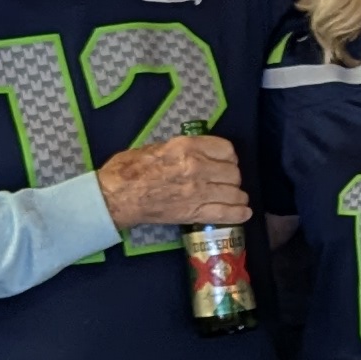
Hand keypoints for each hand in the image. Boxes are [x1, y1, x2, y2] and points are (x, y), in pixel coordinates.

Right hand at [96, 133, 250, 230]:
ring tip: (235, 197)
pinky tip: (244, 212)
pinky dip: (239, 213)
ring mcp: (197, 191)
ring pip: (234, 192)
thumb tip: (199, 151)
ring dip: (237, 195)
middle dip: (232, 177)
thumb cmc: (128, 168)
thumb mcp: (157, 146)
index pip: (226, 149)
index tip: (224, 162)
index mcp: (187, 147)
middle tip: (225, 182)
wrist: (115, 196)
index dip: (228, 157)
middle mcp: (197, 167)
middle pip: (233, 172)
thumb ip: (183, 148)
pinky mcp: (193, 212)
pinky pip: (226, 213)